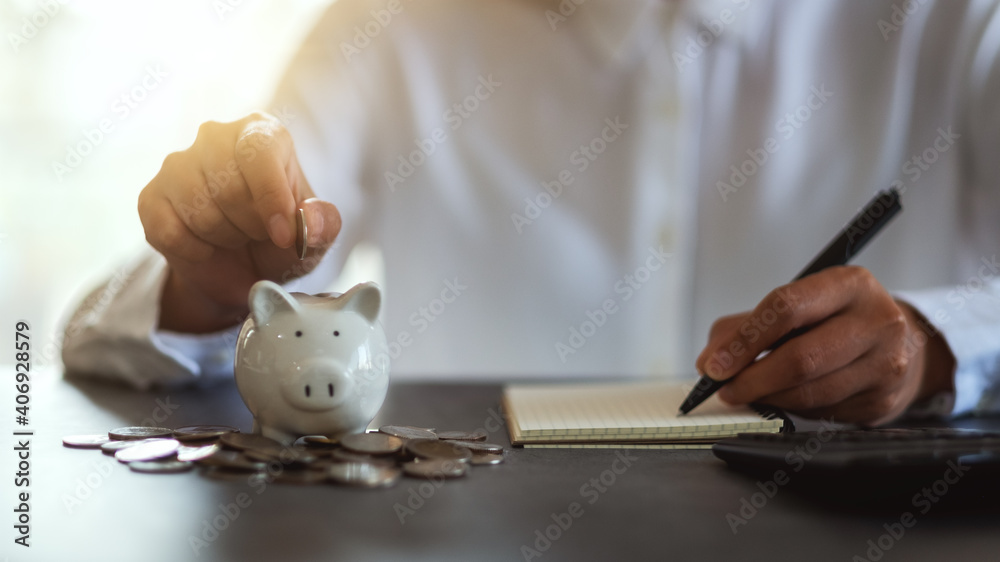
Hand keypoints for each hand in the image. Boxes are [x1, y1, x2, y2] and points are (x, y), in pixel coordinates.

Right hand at [138, 113, 341, 332]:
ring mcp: (178, 164)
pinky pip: (169, 231)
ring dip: (224, 239)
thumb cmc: (281, 242)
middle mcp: (215, 137)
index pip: (259, 152)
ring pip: (199, 211)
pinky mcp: (152, 197)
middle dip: (250, 227)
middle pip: (228, 187)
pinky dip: (195, 252)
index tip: (282, 237)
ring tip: (234, 237)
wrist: (240, 270)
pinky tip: (207, 248)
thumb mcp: (316, 239)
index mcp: (261, 133)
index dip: (271, 198)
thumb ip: (324, 225)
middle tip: (257, 234)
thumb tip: (310, 218)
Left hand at [695, 266, 955, 424]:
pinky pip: (822, 412)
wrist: (903, 344)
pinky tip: (784, 399)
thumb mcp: (795, 306)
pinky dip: (793, 409)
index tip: (715, 365)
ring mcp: (886, 363)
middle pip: (800, 358)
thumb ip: (743, 327)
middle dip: (752, 379)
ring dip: (769, 399)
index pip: (786, 308)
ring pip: (810, 392)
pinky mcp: (883, 400)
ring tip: (749, 394)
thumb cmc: (835, 320)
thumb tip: (708, 362)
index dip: (744, 341)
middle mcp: (877, 321)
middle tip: (725, 389)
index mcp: (849, 284)